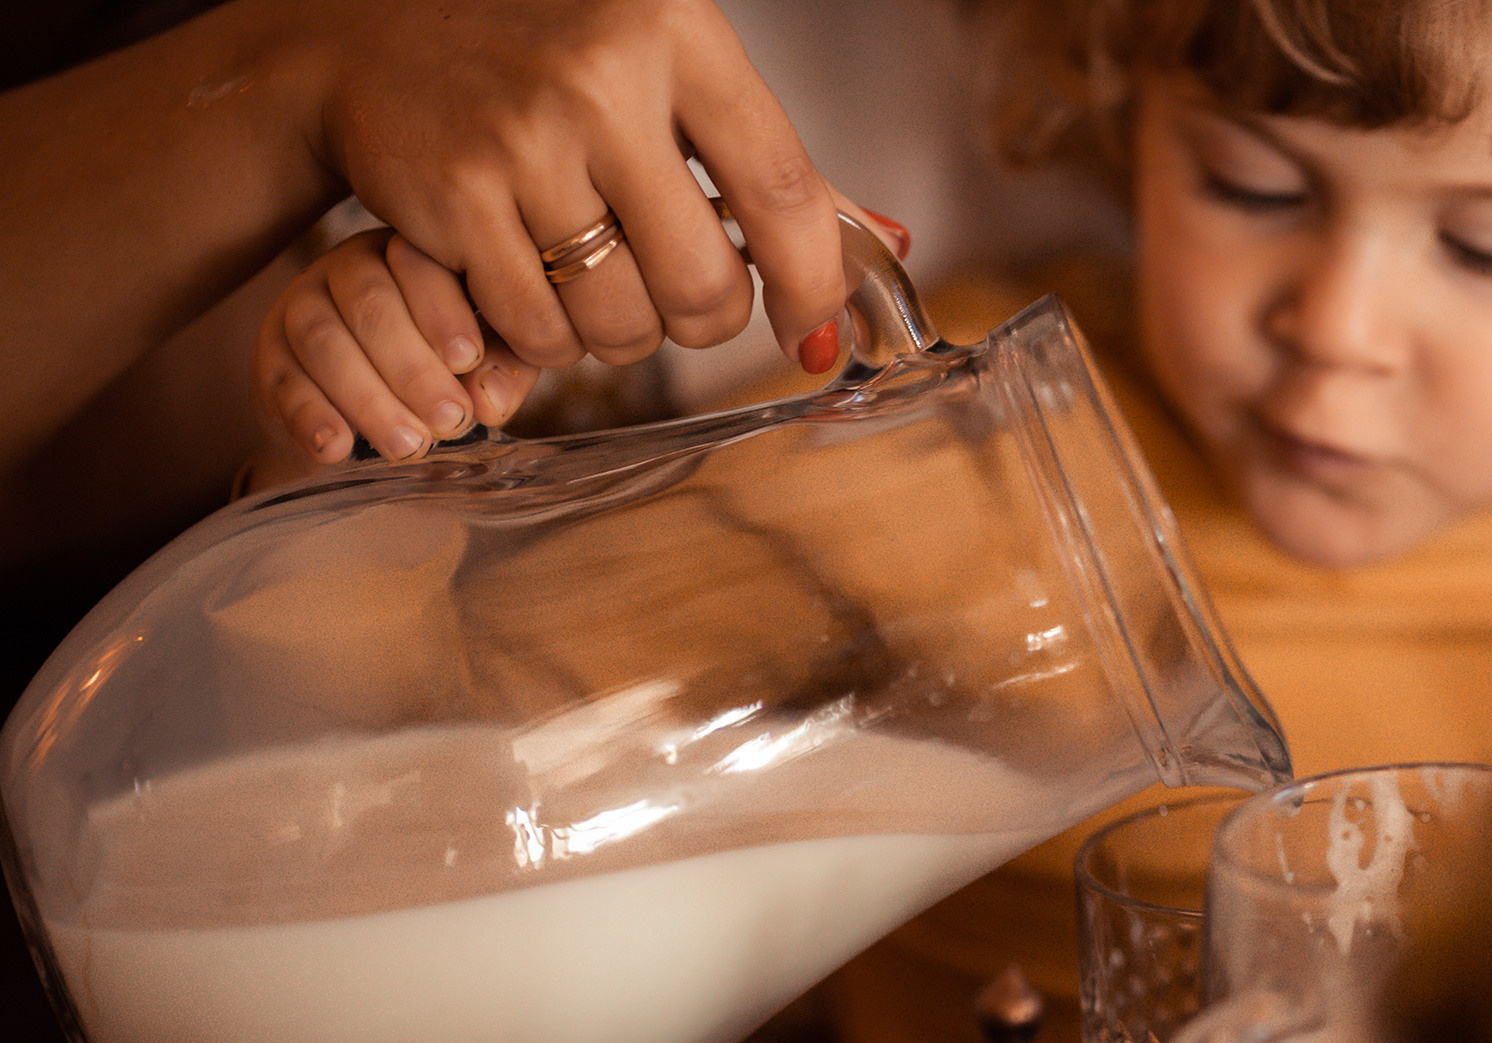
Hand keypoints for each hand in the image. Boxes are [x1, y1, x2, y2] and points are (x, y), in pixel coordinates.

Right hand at [254, 229, 538, 463]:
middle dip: (414, 368)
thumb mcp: (485, 365)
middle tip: (451, 421)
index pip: (419, 266)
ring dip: (369, 399)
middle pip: (370, 304)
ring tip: (410, 447)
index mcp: (408, 257)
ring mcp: (299, 310)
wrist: (363, 416)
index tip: (468, 360)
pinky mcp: (269, 359)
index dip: (443, 313)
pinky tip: (339, 448)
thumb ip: (501, 372)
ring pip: (323, 341)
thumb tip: (490, 402)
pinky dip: (311, 416)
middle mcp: (347, 271)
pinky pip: (283, 382)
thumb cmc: (443, 373)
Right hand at [299, 0, 850, 374]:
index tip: (814, 331)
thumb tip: (892, 244)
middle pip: (703, 285)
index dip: (813, 284)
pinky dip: (547, 340)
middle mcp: (601, 83)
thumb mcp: (669, 74)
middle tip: (676, 295)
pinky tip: (532, 284)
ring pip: (622, 323)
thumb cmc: (552, 58)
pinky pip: (540, 333)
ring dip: (621, 335)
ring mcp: (521, 142)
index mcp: (676, 35)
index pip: (783, 191)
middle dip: (702, 319)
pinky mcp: (454, 200)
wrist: (376, 31)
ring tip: (595, 280)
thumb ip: (769, 163)